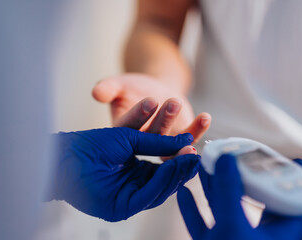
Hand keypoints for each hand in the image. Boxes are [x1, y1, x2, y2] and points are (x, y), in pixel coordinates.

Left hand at [48, 127, 200, 221]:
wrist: (68, 153)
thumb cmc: (93, 144)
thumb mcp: (130, 139)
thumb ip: (158, 142)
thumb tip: (187, 142)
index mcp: (136, 170)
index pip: (164, 168)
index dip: (179, 159)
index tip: (195, 148)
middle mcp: (134, 185)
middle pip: (165, 181)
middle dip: (181, 168)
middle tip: (196, 155)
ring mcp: (128, 197)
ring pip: (160, 191)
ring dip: (175, 175)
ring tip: (188, 159)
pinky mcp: (122, 208)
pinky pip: (147, 196)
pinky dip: (161, 182)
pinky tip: (171, 167)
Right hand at [92, 74, 210, 143]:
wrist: (154, 90)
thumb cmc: (134, 87)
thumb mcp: (120, 84)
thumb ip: (109, 88)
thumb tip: (96, 92)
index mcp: (122, 133)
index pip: (128, 127)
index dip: (138, 115)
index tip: (149, 101)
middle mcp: (141, 145)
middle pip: (152, 136)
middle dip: (163, 119)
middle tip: (172, 103)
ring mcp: (161, 146)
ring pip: (171, 143)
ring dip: (182, 130)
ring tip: (194, 113)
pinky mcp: (178, 143)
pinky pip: (188, 139)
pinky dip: (198, 130)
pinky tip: (205, 117)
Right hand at [177, 155, 301, 239]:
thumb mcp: (232, 226)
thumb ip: (229, 191)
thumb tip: (227, 159)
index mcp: (275, 235)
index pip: (299, 205)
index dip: (298, 181)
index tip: (290, 159)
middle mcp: (255, 237)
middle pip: (255, 198)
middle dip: (242, 175)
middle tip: (236, 155)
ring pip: (225, 206)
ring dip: (213, 185)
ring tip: (205, 164)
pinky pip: (202, 223)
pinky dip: (192, 208)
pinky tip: (184, 193)